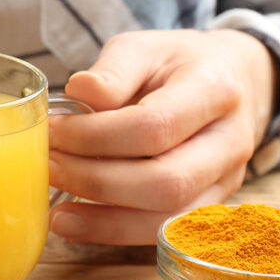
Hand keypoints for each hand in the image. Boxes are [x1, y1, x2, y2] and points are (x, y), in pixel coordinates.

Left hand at [48, 29, 279, 244]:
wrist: (232, 79)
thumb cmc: (176, 63)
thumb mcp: (144, 48)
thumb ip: (114, 69)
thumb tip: (79, 90)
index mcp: (214, 90)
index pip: (153, 125)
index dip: (94, 135)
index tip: (51, 131)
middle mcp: (229, 140)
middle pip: (165, 181)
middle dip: (95, 180)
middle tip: (48, 168)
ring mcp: (226, 179)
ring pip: (167, 217)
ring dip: (104, 220)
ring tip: (56, 211)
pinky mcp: (210, 205)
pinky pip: (164, 231)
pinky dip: (116, 232)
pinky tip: (77, 223)